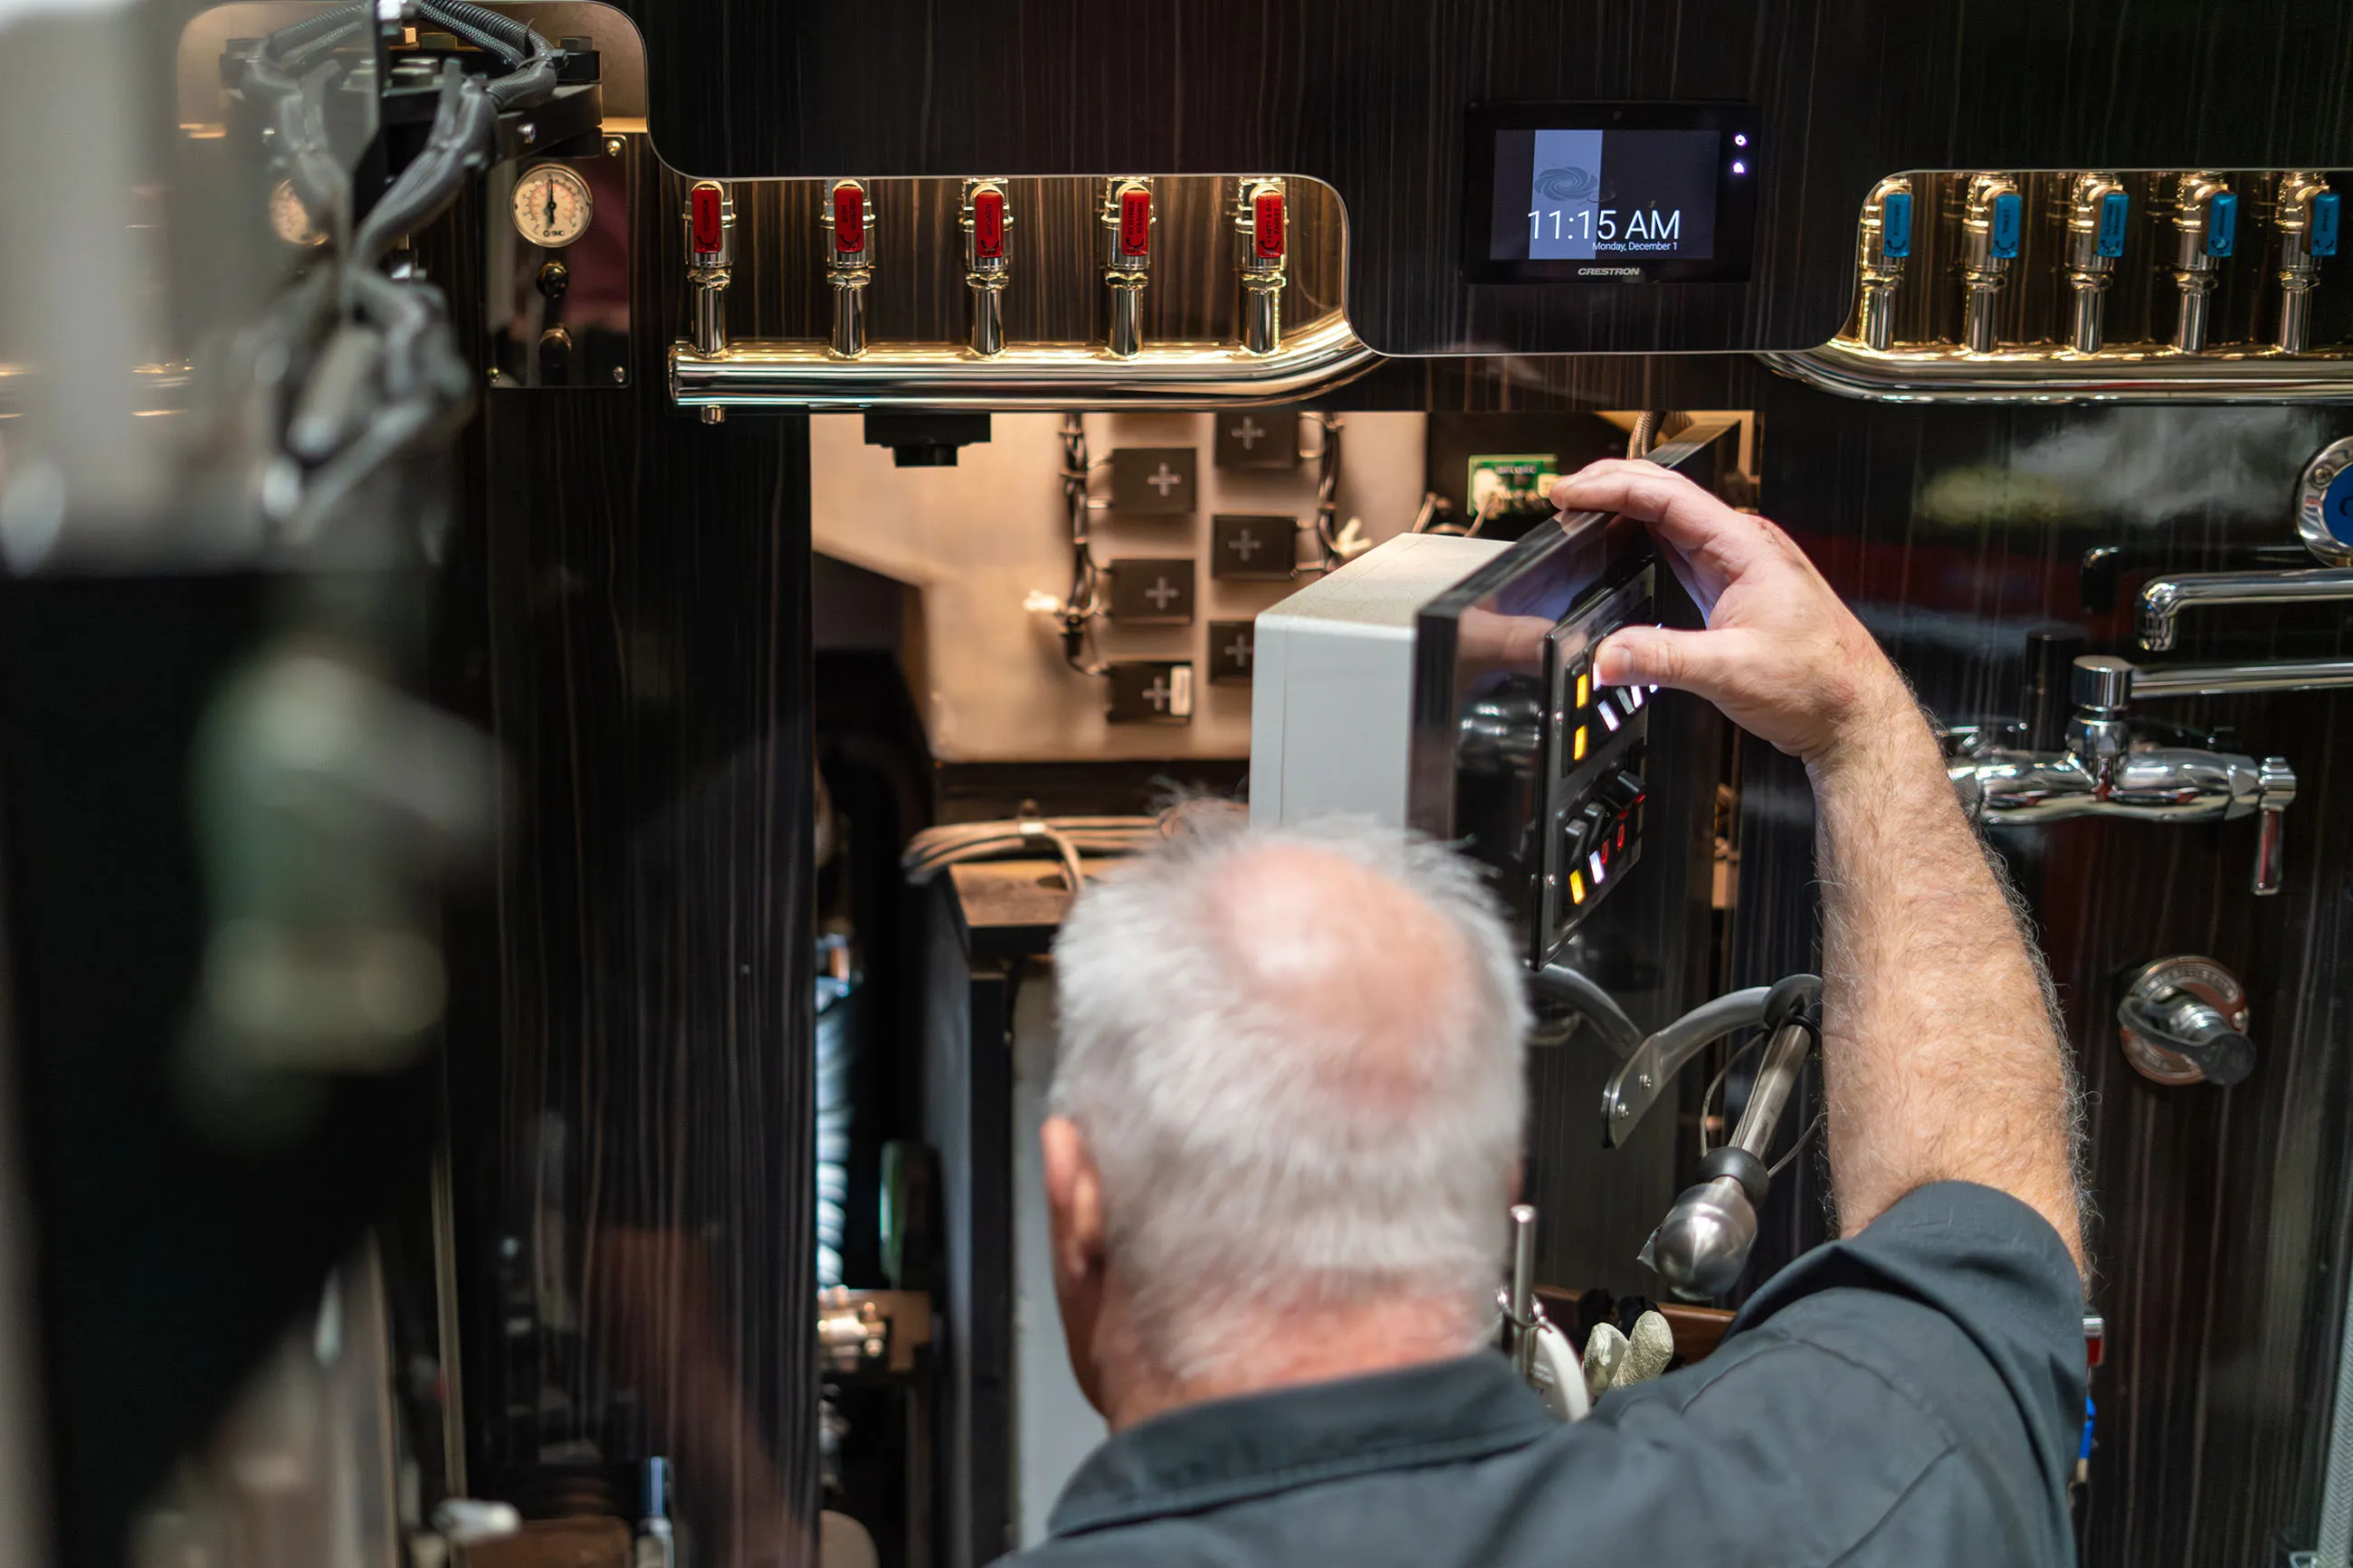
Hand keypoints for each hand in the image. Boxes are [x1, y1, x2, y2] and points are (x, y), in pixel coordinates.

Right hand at [1548, 459, 1911, 764]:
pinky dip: (1643, 539)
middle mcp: (1743, 547)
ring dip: (1625, 509)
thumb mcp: (1731, 670)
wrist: (1854, 714)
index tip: (1571, 492)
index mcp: (1745, 547)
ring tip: (1583, 510)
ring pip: (1672, 520)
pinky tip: (1623, 547)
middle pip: (1667, 495)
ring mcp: (1738, 567)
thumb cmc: (1819, 684)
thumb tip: (1607, 655)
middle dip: (1611, 485)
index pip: (1667, 496)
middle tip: (1564, 494)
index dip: (1612, 487)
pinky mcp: (1733, 590)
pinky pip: (1680, 549)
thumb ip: (1663, 660)